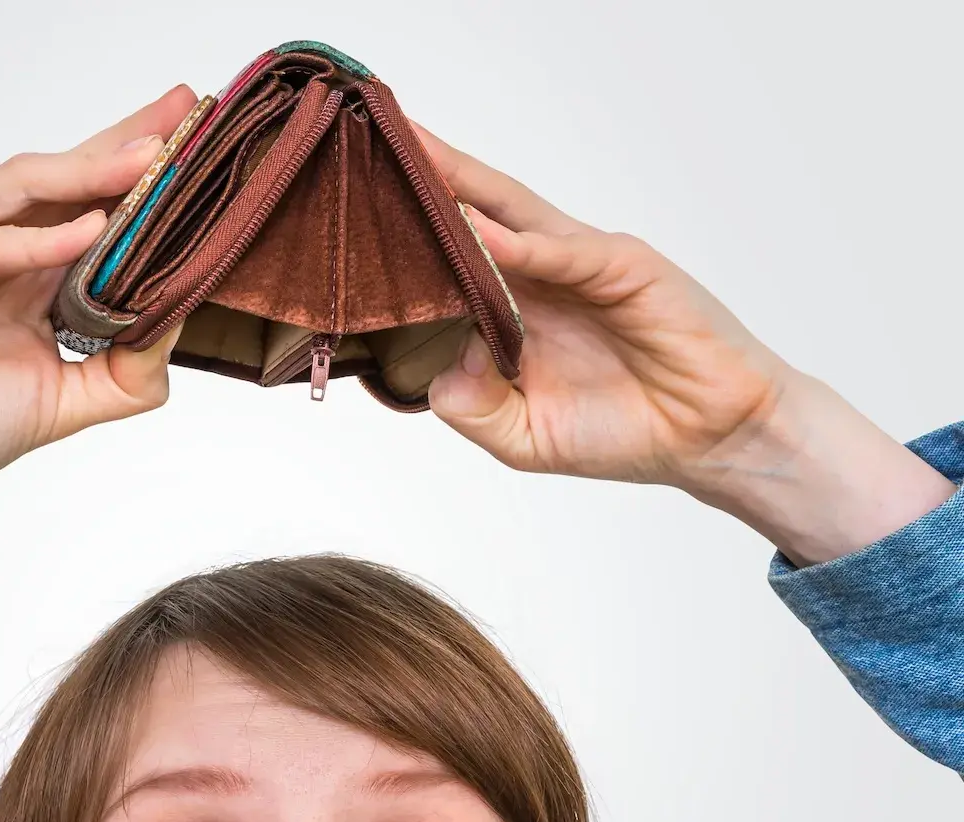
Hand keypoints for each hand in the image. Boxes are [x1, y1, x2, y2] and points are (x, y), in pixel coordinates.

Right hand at [0, 84, 199, 502]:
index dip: (141, 181)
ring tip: (150, 159)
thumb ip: (125, 372)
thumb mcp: (65, 400)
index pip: (92, 210)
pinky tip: (89, 231)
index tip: (196, 150)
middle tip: (183, 112)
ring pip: (28, 188)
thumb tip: (177, 326)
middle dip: (126, 143)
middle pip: (68, 178)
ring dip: (91, 171)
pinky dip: (35, 239)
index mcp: (28, 275)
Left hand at [418, 124, 955, 565]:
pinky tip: (480, 234)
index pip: (452, 256)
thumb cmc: (625, 430)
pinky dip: (524, 244)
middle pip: (474, 213)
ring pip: (514, 213)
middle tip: (372, 138)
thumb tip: (442, 368)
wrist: (710, 442)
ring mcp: (585, 265)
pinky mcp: (627, 270)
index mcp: (517, 307)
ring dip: (463, 185)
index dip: (408, 232)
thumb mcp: (524, 437)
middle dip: (427, 177)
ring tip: (411, 155)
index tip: (352, 206)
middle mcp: (545, 274)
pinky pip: (567, 252)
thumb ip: (473, 408)